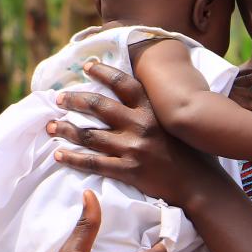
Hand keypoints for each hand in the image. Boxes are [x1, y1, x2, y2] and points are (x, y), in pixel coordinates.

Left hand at [47, 59, 216, 205]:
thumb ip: (161, 111)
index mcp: (153, 111)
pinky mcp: (128, 170)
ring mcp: (133, 148)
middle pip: (99, 106)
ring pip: (90, 134)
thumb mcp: (179, 125)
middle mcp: (141, 125)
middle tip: (59, 99)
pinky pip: (93, 163)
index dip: (104, 72)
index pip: (125, 84)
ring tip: (50, 127)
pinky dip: (72, 159)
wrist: (201, 185)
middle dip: (74, 100)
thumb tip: (146, 98)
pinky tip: (59, 156)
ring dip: (65, 130)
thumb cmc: (194, 155)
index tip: (88, 66)